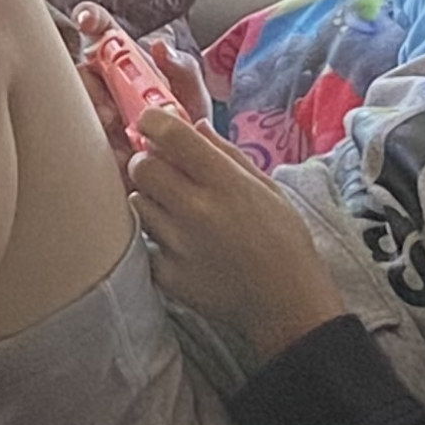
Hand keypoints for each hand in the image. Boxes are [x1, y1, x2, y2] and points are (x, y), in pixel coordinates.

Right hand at [70, 7, 216, 151]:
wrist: (191, 158)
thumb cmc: (186, 116)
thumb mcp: (192, 90)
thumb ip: (182, 66)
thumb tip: (160, 45)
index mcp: (124, 57)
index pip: (100, 27)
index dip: (88, 17)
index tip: (86, 22)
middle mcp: (105, 80)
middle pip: (81, 69)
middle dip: (90, 84)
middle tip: (108, 105)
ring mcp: (97, 108)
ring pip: (77, 104)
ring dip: (93, 115)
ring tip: (118, 129)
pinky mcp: (96, 138)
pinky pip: (86, 138)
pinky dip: (101, 145)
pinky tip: (121, 154)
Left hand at [124, 101, 346, 362]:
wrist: (287, 303)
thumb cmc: (284, 241)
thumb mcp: (267, 189)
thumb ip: (228, 155)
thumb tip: (195, 126)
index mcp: (225, 183)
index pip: (170, 135)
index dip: (154, 121)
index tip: (154, 124)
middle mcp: (197, 210)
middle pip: (141, 166)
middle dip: (148, 161)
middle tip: (163, 170)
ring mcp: (178, 245)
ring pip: (137, 202)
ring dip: (150, 199)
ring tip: (176, 210)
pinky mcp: (167, 275)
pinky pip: (143, 242)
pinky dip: (155, 238)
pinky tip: (179, 242)